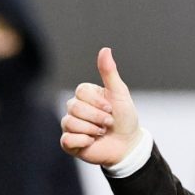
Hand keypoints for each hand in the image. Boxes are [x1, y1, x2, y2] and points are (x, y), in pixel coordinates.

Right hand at [60, 47, 141, 165]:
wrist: (128, 145)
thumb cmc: (125, 118)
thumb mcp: (119, 93)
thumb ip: (109, 72)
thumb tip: (105, 49)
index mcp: (85, 95)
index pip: (80, 92)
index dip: (97, 102)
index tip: (110, 108)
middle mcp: (75, 109)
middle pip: (74, 107)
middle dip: (97, 117)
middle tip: (108, 123)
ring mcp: (70, 126)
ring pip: (70, 123)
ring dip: (92, 129)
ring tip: (102, 133)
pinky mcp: (69, 143)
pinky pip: (67, 139)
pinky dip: (84, 141)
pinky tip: (92, 142)